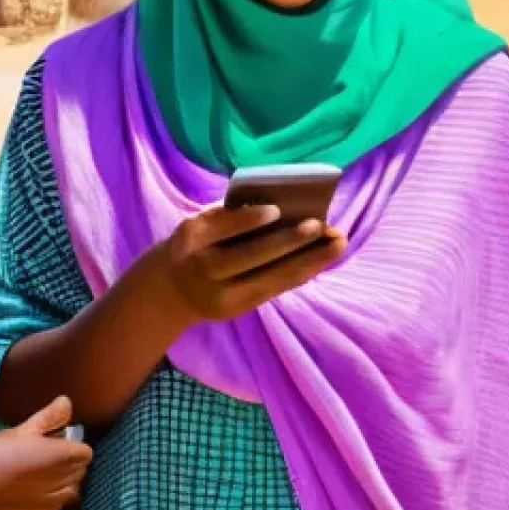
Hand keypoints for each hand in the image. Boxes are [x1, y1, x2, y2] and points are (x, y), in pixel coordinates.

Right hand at [0, 396, 91, 509]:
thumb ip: (49, 417)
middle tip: (46, 458)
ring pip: (73, 492)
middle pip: (79, 472)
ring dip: (65, 485)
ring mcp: (52, 505)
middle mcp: (63, 482)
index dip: (73, 446)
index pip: (85, 452)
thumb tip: (68, 402)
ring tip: (45, 479)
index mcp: (62, 456)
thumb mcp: (20, 430)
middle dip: (69, 464)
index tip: (58, 442)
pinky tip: (55, 505)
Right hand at [156, 203, 347, 326]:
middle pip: (248, 258)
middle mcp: (204, 271)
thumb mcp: (199, 224)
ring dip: (309, 260)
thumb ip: (230, 215)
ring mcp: (223, 296)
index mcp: (189, 240)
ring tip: (338, 241)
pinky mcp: (240, 309)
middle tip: (320, 225)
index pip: (219, 230)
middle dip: (288, 242)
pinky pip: (276, 288)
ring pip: (271, 278)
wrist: (171, 292)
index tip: (276, 209)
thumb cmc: (196, 244)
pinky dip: (303, 271)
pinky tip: (324, 258)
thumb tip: (278, 200)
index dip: (247, 221)